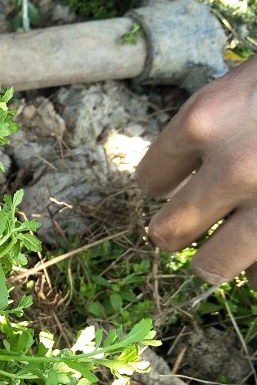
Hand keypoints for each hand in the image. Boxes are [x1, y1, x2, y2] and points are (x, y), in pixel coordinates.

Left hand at [135, 54, 256, 286]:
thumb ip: (223, 123)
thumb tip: (195, 172)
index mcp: (210, 118)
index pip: (151, 178)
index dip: (162, 185)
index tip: (173, 186)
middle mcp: (233, 167)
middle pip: (168, 231)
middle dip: (176, 231)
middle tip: (191, 227)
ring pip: (212, 266)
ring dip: (220, 259)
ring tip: (234, 245)